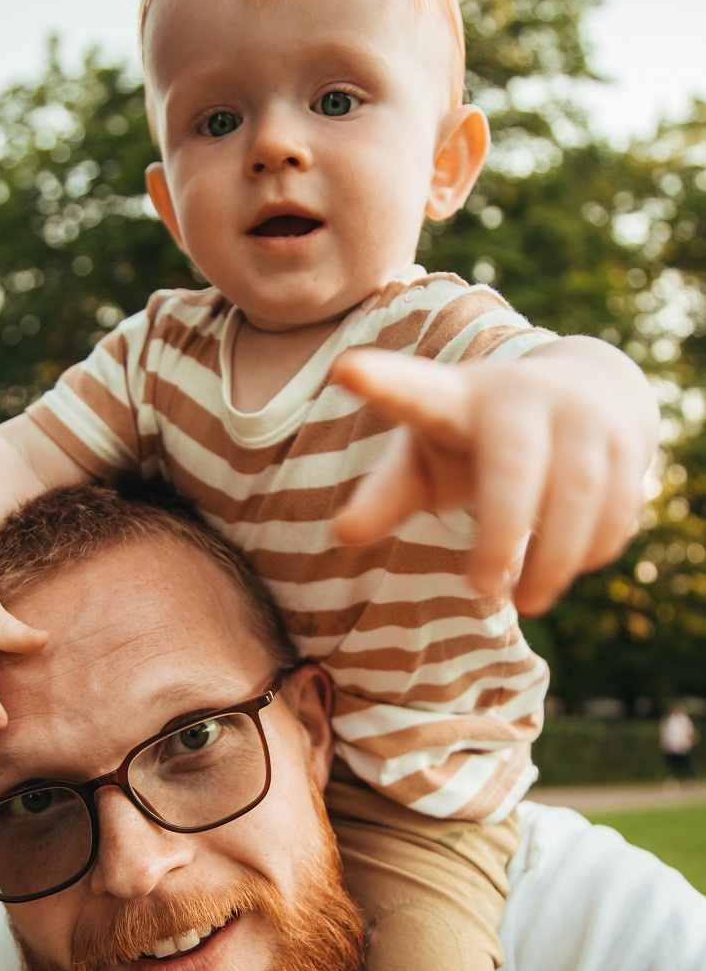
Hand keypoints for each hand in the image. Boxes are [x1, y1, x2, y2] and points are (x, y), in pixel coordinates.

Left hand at [333, 338, 655, 614]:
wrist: (588, 392)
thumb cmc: (479, 439)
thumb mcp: (428, 459)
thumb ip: (386, 494)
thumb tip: (342, 534)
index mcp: (456, 398)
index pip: (417, 393)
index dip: (384, 383)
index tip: (345, 368)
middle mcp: (522, 396)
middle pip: (515, 468)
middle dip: (500, 535)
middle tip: (480, 589)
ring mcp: (582, 415)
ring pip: (577, 496)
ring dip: (553, 560)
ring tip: (528, 601)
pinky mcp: (628, 443)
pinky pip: (615, 509)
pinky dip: (591, 549)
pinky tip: (571, 565)